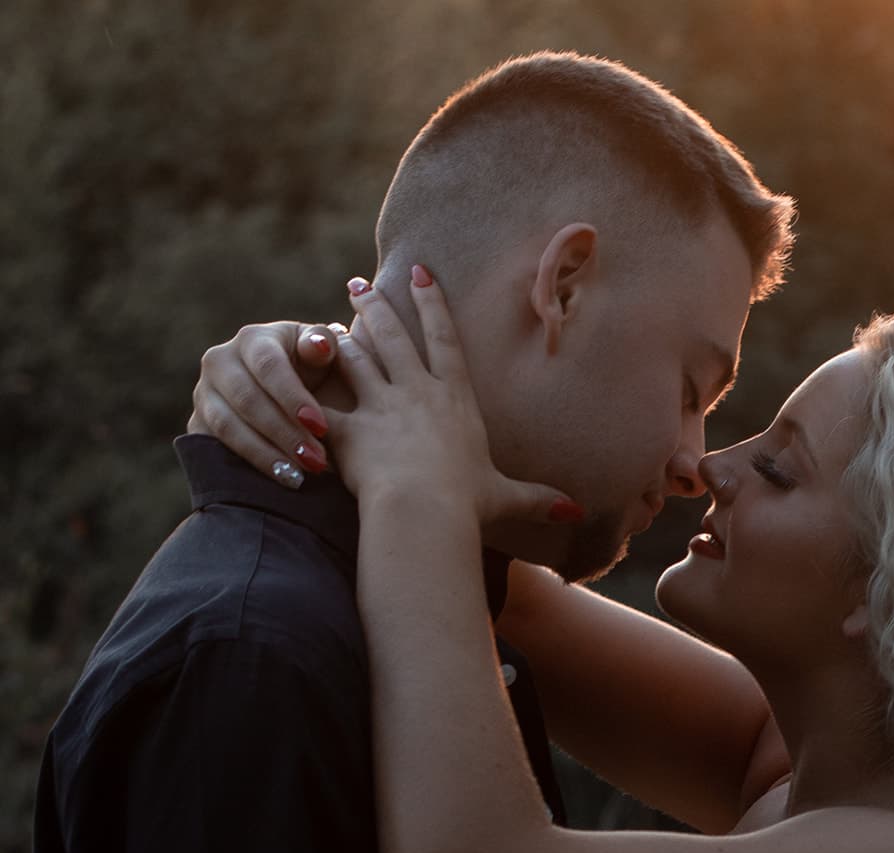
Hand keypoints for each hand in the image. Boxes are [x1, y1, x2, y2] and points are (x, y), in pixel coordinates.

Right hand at [188, 320, 343, 485]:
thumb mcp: (321, 354)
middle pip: (247, 399)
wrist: (287, 394)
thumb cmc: (312, 371)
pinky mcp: (199, 423)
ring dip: (265, 454)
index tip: (321, 427)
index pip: (268, 366)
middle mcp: (220, 361)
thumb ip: (323, 345)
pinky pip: (216, 447)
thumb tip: (321, 346)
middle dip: (284, 433)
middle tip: (316, 461)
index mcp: (252, 339)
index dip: (292, 397)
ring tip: (299, 476)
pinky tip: (277, 478)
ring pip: (228, 426)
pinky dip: (247, 465)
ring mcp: (204, 393)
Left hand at [325, 271, 577, 526]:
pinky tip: (294, 375)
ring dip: (342, 335)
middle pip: (394, 337)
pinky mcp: (350, 431)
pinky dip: (307, 391)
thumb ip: (538, 500)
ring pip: (356, 358)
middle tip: (359, 282)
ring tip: (329, 320)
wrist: (425, 512)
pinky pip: (323, 404)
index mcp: (455, 400)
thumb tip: (574, 513)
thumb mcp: (507, 499)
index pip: (445, 339)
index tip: (421, 272)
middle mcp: (417, 393)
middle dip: (377, 305)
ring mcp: (380, 408)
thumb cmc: (468, 505)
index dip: (432, 303)